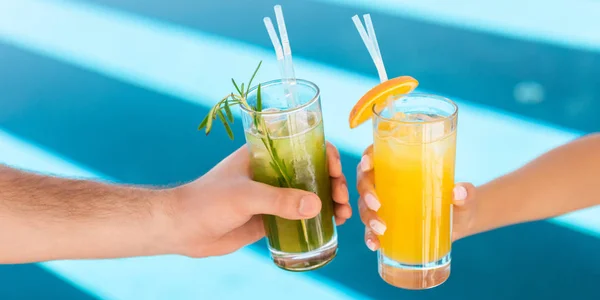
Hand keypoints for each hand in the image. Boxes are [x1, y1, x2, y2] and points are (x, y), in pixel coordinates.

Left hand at [168, 143, 350, 257]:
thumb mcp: (244, 196)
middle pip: (313, 169)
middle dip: (333, 181)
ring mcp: (273, 194)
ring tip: (343, 215)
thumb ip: (279, 200)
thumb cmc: (208, 201)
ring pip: (310, 193)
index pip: (303, 144)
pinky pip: (301, 215)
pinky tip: (333, 225)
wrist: (183, 229)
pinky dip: (319, 218)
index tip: (335, 170)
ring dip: (330, 201)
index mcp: (265, 153)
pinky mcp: (271, 216)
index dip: (325, 154)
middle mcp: (273, 171)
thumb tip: (317, 206)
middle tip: (341, 198)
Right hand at [356, 145, 475, 250]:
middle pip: (365, 181)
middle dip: (366, 192)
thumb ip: (465, 193)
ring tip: (381, 228)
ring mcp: (385, 205)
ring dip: (367, 216)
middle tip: (377, 204)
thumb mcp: (465, 195)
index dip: (367, 157)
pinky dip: (369, 236)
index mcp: (401, 166)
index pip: (377, 155)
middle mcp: (388, 183)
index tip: (368, 164)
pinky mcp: (387, 225)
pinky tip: (375, 244)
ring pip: (364, 206)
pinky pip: (371, 229)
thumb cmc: (459, 200)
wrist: (460, 223)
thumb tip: (459, 192)